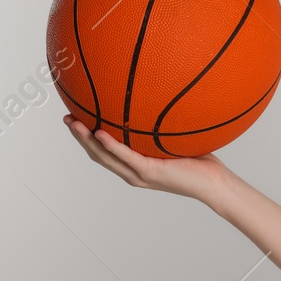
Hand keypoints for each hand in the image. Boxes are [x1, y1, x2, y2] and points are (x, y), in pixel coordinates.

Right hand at [63, 115, 232, 202]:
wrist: (213, 183)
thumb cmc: (199, 160)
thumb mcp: (175, 139)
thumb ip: (162, 126)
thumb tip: (161, 97)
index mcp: (135, 166)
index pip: (105, 152)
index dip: (87, 137)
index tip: (76, 118)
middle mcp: (133, 172)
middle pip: (97, 154)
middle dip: (80, 136)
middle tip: (66, 117)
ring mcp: (139, 174)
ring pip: (105, 157)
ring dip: (87, 140)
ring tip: (73, 123)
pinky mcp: (150, 173)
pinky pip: (126, 157)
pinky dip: (111, 146)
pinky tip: (99, 132)